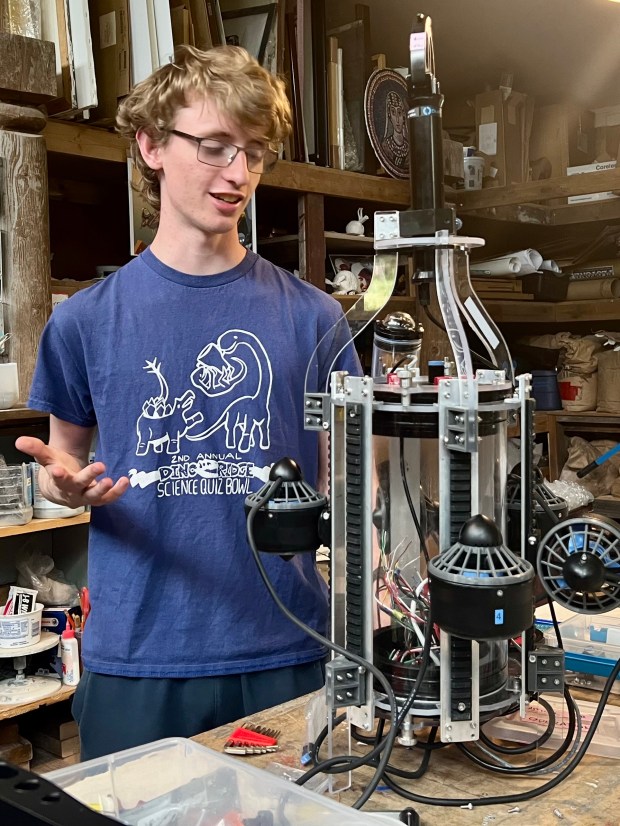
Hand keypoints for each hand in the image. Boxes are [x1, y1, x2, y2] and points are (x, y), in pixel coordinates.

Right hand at [15, 436, 129, 507]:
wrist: (62, 488)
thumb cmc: (56, 468)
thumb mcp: (47, 457)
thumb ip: (36, 449)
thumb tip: (20, 441)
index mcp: (59, 482)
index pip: (57, 478)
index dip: (58, 474)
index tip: (58, 469)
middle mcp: (72, 492)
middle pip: (79, 486)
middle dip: (88, 477)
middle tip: (99, 466)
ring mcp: (85, 497)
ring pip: (95, 497)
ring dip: (105, 489)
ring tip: (114, 480)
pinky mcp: (97, 499)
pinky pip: (108, 499)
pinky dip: (116, 492)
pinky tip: (124, 481)